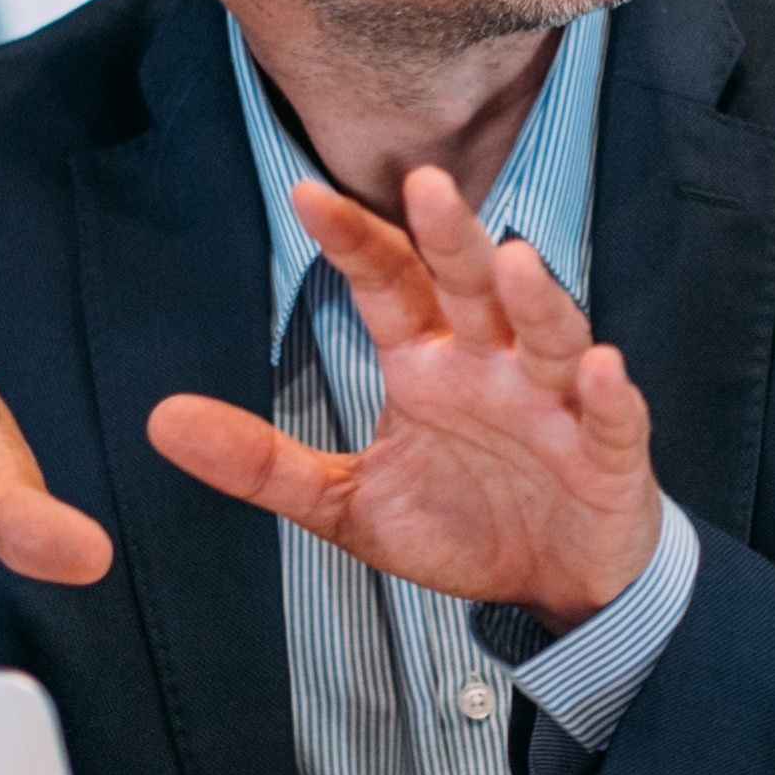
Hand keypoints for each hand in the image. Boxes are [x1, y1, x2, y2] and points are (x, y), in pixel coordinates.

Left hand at [145, 168, 663, 632]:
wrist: (556, 587)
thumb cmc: (464, 526)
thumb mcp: (345, 502)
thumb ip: (261, 463)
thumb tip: (161, 421)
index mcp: (428, 364)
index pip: (389, 285)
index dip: (355, 242)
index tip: (305, 198)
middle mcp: (491, 366)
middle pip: (471, 287)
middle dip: (452, 238)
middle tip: (425, 187)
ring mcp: (555, 404)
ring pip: (547, 336)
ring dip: (536, 301)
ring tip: (514, 264)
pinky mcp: (608, 456)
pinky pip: (613, 418)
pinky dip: (609, 394)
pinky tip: (599, 369)